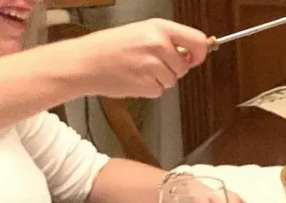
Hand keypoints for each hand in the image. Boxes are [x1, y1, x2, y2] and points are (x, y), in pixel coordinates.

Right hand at [62, 19, 210, 99]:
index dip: (200, 53)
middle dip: (173, 69)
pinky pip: (160, 91)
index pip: (198, 40)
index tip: (193, 58)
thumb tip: (192, 55)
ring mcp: (154, 65)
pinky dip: (149, 89)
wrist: (85, 62)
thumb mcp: (141, 32)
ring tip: (138, 69)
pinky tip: (134, 79)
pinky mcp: (148, 84)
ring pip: (173, 81)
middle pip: (185, 66)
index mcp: (159, 27)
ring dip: (159, 79)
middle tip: (151, 64)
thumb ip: (168, 41)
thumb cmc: (110, 47)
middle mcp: (159, 44)